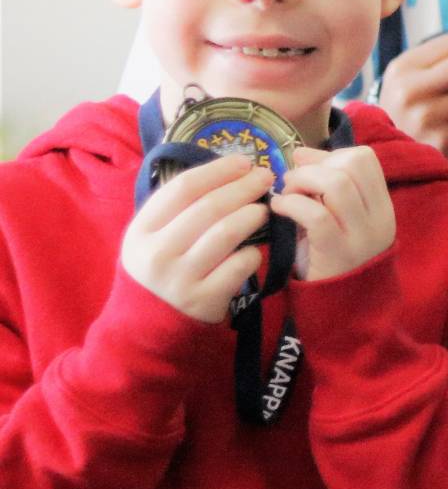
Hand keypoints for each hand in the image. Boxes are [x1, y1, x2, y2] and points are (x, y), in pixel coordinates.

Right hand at [121, 153, 273, 322]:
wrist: (148, 326)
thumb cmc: (160, 267)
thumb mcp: (153, 236)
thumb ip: (179, 207)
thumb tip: (231, 168)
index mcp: (141, 230)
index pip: (183, 187)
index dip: (218, 170)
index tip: (244, 161)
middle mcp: (157, 253)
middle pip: (209, 207)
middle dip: (244, 187)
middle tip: (265, 178)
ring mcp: (180, 279)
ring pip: (227, 233)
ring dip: (252, 214)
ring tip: (264, 209)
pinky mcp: (204, 300)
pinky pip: (239, 265)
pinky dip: (253, 252)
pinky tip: (254, 250)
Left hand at [268, 146, 394, 281]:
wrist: (343, 311)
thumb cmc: (333, 261)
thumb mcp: (340, 221)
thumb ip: (326, 189)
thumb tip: (300, 153)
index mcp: (382, 205)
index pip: (364, 158)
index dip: (330, 155)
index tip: (307, 168)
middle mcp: (379, 217)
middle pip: (352, 164)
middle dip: (314, 166)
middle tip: (293, 183)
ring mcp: (361, 235)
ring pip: (337, 184)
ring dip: (303, 181)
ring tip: (286, 195)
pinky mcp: (338, 252)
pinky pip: (317, 214)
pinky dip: (292, 204)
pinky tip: (279, 209)